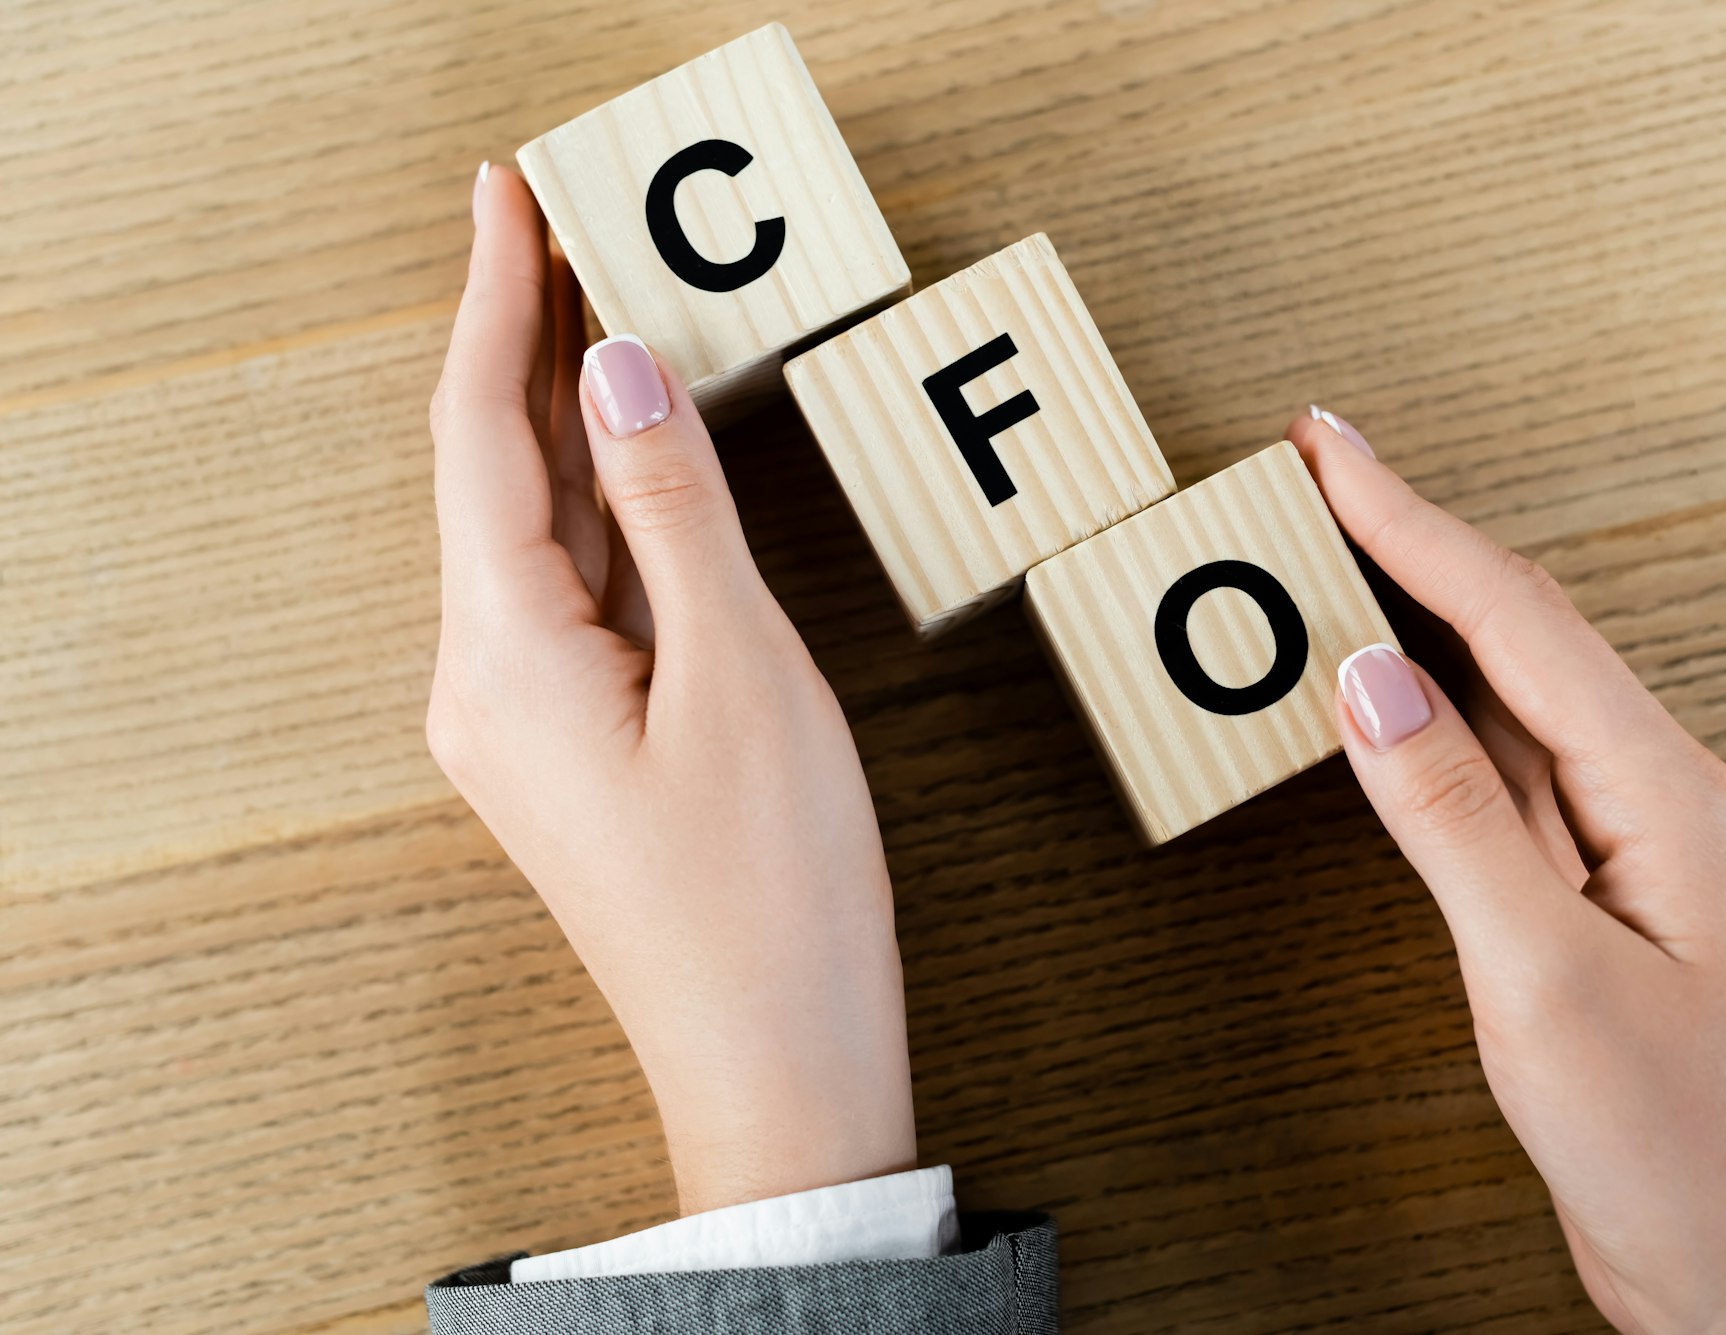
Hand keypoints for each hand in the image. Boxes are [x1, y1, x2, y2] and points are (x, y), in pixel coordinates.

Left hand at [425, 164, 915, 1213]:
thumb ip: (675, 511)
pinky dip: (601, 510)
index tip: (508, 197)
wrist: (777, 1066)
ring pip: (536, 533)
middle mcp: (484, 686)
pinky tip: (635, 461)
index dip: (495, 301)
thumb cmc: (774, 892)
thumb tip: (622, 368)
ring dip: (569, 424)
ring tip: (608, 311)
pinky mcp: (571, 749)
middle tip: (572, 225)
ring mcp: (522, 724)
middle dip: (530, 345)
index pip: (481, 434)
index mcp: (506, 659)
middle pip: (494, 474)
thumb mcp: (741, 673)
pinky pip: (570, 595)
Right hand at [1289, 409, 1725, 1334]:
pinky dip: (1430, 711)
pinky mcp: (1598, 880)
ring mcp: (1632, 833)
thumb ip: (1453, 822)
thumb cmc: (1670, 1143)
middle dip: (1408, 540)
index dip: (1410, 522)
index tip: (1327, 451)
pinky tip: (1382, 689)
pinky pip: (1505, 761)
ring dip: (1415, 615)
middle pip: (1519, 628)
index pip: (1517, 620)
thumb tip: (1369, 684)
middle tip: (1309, 474)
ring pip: (1509, 687)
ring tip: (1325, 553)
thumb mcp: (1545, 982)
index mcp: (1672, 794)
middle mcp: (1662, 790)